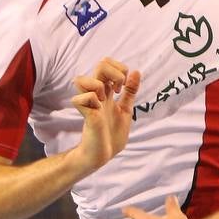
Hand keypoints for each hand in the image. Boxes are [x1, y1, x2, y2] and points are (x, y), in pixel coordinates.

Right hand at [71, 57, 140, 172]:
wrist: (103, 154)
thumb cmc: (112, 135)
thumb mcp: (126, 110)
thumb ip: (130, 91)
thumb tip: (137, 71)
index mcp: (106, 92)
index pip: (107, 64)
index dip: (119, 68)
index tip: (124, 84)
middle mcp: (97, 95)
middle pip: (100, 65)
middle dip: (114, 72)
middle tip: (118, 89)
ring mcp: (90, 104)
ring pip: (82, 79)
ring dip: (98, 85)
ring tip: (104, 99)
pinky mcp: (86, 114)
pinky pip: (84, 98)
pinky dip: (93, 101)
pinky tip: (97, 111)